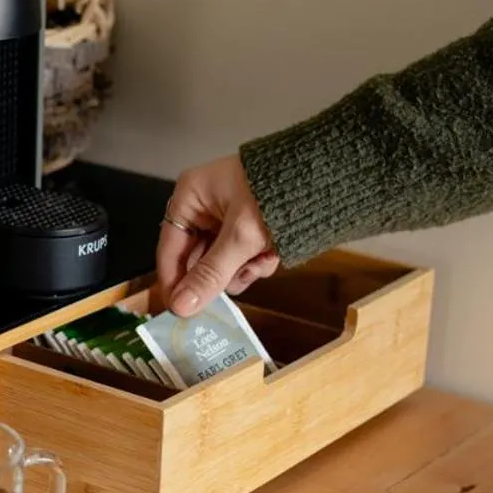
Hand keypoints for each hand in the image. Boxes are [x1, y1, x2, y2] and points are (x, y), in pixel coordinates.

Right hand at [156, 154, 279, 315]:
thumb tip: (181, 307)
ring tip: (261, 264)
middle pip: (197, 258)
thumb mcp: (241, 237)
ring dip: (241, 270)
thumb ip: (210, 274)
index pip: (169, 248)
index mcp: (190, 197)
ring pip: (221, 260)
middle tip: (230, 292)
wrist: (322, 179)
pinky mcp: (247, 225)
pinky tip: (271, 257)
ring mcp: (226, 216)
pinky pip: (240, 255)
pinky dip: (255, 262)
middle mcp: (203, 206)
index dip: (174, 282)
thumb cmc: (277, 194)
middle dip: (219, 275)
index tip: (180, 312)